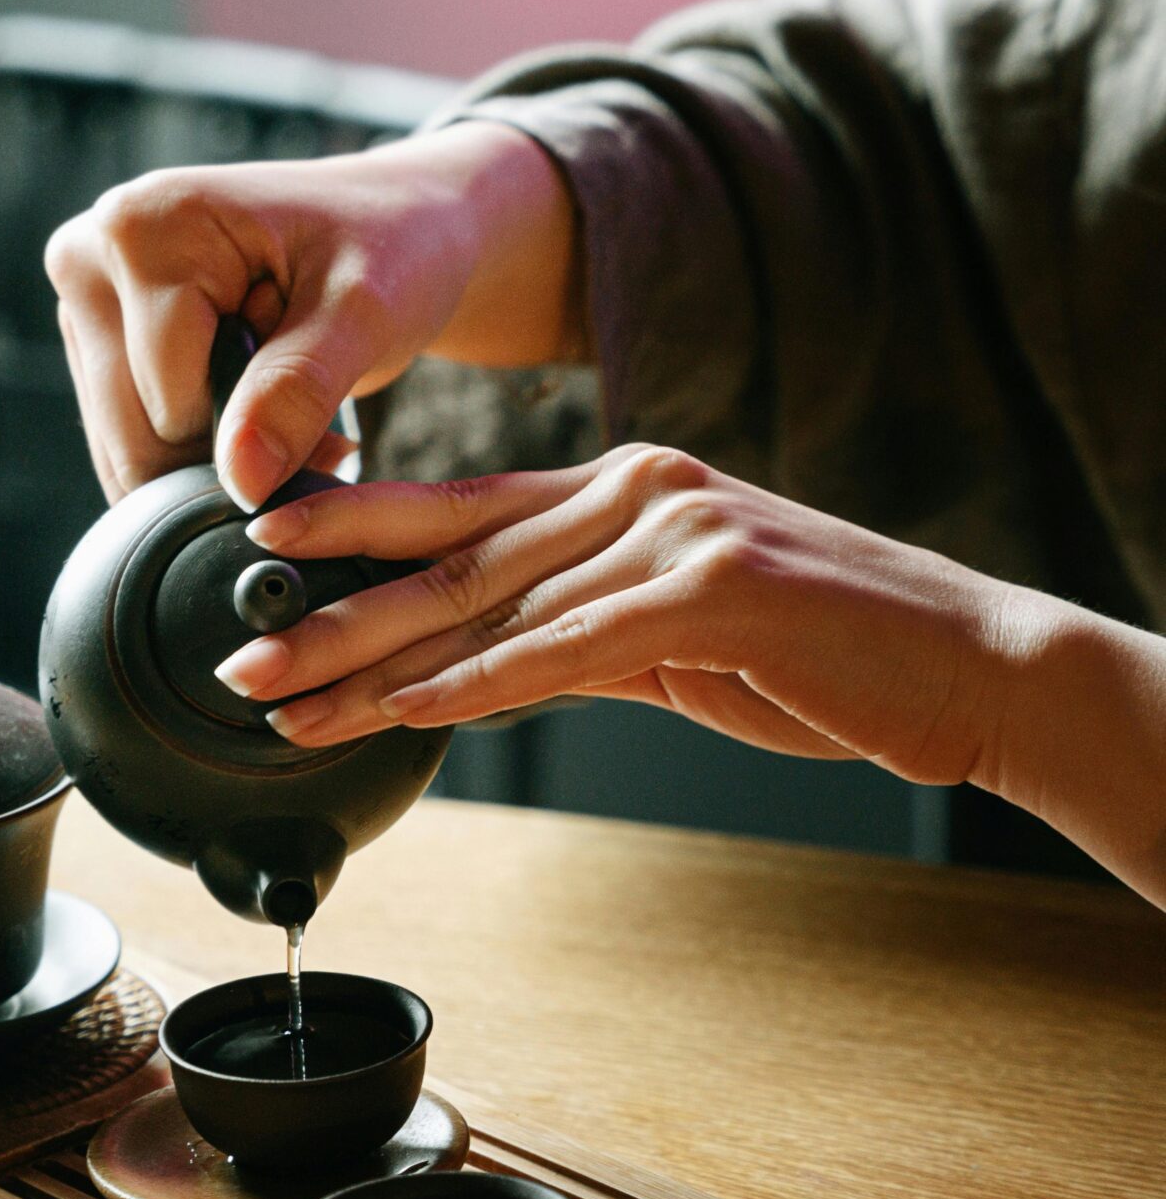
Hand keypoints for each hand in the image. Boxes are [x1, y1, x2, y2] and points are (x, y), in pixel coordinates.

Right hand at [43, 122, 577, 506]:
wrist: (396, 231)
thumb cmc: (389, 252)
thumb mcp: (363, 316)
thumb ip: (297, 391)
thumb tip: (241, 482)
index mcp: (138, 228)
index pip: (169, 402)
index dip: (250, 426)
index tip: (319, 375)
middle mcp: (88, 256)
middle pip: (135, 436)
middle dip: (229, 453)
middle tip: (311, 406)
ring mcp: (88, 302)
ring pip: (130, 453)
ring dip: (218, 460)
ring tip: (288, 404)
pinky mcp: (100, 342)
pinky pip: (133, 446)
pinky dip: (199, 455)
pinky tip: (253, 415)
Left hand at [215, 443, 1022, 784]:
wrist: (961, 664)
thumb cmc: (812, 653)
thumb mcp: (674, 633)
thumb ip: (577, 635)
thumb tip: (476, 672)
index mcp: (618, 489)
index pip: (457, 515)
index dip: (348, 535)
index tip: (256, 569)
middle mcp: (633, 490)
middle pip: (449, 558)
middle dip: (332, 615)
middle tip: (238, 659)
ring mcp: (674, 530)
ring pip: (493, 605)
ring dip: (379, 663)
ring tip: (287, 701)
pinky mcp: (716, 591)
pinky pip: (572, 647)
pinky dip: (484, 684)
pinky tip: (408, 710)